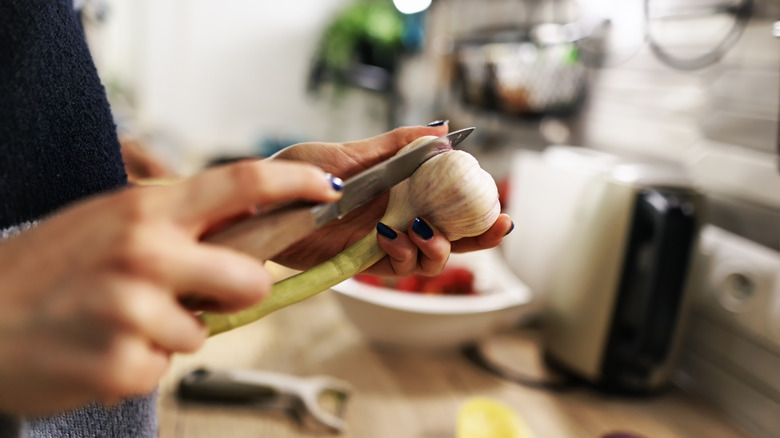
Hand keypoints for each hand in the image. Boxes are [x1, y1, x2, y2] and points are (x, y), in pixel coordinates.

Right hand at [0, 160, 340, 414]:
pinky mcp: (124, 365)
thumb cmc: (43, 269)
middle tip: (200, 292)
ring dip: (171, 331)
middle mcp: (147, 254)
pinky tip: (100, 346)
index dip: (294, 181)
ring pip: (203, 332)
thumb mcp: (106, 221)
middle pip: (250, 278)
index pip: (241, 183)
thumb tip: (240, 231)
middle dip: (238, 291)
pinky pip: (164, 368)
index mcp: (145, 210)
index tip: (325, 186)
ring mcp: (135, 311)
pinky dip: (140, 362)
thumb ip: (173, 223)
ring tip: (118, 319)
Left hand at [271, 124, 512, 275]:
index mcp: (399, 189)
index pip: (448, 201)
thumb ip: (396, 145)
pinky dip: (404, 255)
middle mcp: (397, 218)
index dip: (476, 205)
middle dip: (480, 235)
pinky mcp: (362, 262)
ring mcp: (382, 242)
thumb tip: (443, 128)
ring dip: (441, 247)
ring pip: (430, 256)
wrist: (259, 200)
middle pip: (451, 233)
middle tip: (501, 226)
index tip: (497, 201)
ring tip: (430, 231)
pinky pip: (397, 267)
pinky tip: (395, 236)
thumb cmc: (298, 172)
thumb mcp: (350, 153)